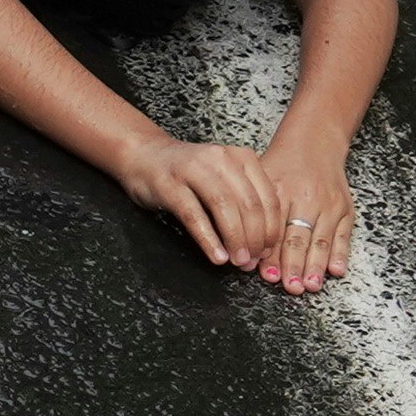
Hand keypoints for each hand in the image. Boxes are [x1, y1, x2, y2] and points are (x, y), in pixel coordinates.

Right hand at [114, 132, 285, 278]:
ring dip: (235, 239)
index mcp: (241, 157)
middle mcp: (221, 160)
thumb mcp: (222, 177)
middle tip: (252, 261)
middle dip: (255, 238)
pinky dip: (208, 239)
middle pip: (249, 204)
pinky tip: (216, 256)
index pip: (267, 197)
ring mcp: (194, 170)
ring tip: (237, 261)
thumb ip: (242, 200)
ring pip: (224, 208)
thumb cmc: (185, 172)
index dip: (272, 229)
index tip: (268, 251)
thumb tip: (260, 241)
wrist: (143, 155)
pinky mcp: (169, 185)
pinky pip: (194, 216)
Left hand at [252, 134, 356, 293]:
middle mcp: (306, 198)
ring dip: (316, 265)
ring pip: (322, 238)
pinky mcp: (345, 208)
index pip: (274, 229)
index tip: (265, 275)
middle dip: (294, 265)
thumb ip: (251, 213)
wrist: (315, 144)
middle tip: (290, 287)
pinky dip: (340, 253)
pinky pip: (343, 234)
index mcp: (280, 191)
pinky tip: (336, 270)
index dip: (270, 254)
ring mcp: (329, 203)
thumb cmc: (280, 168)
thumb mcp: (259, 181)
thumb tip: (245, 251)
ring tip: (310, 285)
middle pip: (299, 236)